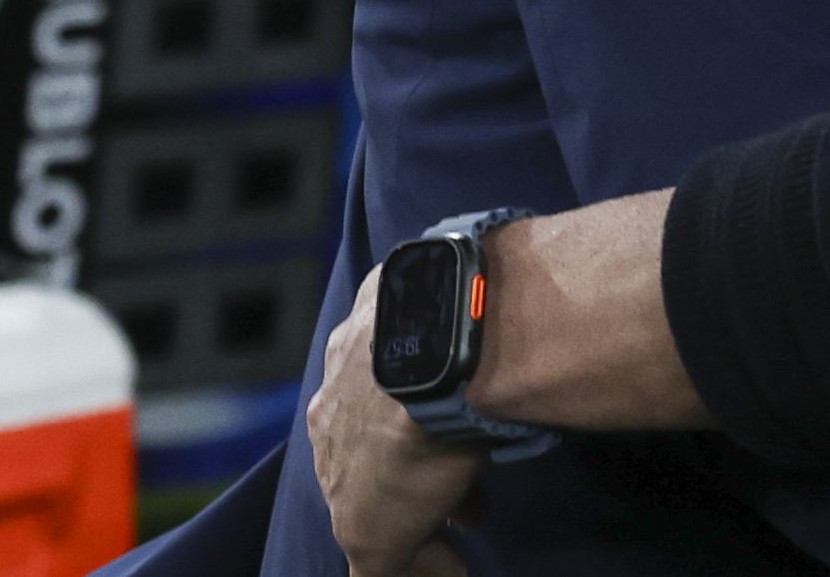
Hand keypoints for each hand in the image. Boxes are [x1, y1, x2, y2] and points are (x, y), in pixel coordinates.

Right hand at [311, 270, 481, 576]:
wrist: (445, 348)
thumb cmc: (403, 444)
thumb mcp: (376, 533)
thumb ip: (375, 565)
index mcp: (327, 424)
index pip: (358, 490)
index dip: (402, 525)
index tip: (448, 546)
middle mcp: (346, 369)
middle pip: (389, 438)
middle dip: (427, 484)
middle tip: (477, 512)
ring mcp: (388, 320)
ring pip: (420, 387)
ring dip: (452, 430)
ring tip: (502, 455)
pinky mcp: (435, 281)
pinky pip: (452, 331)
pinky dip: (471, 366)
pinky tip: (502, 382)